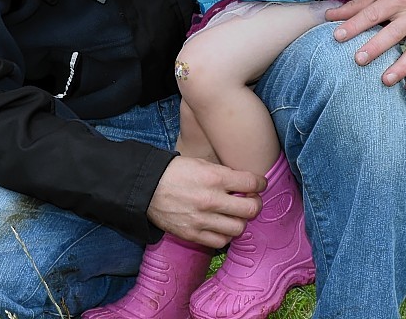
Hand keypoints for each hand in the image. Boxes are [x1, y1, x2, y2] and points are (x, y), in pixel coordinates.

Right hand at [146, 156, 263, 246]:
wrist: (145, 188)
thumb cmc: (174, 172)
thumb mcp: (199, 163)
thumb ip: (223, 173)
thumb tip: (246, 182)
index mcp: (213, 177)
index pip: (252, 182)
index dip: (260, 183)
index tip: (259, 184)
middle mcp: (210, 199)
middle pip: (251, 209)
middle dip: (255, 203)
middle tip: (250, 201)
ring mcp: (202, 219)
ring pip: (239, 228)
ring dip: (240, 221)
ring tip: (234, 215)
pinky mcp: (193, 234)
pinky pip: (221, 241)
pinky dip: (225, 234)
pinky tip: (221, 226)